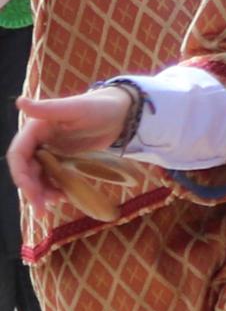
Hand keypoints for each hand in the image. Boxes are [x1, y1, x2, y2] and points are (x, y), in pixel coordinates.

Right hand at [11, 86, 135, 205]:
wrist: (121, 114)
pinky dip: (55, 188)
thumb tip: (19, 101)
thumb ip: (48, 109)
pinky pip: (53, 177)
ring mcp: (50, 151)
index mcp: (35, 128)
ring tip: (56, 203)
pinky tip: (65, 197)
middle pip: (27, 169)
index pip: (18, 153)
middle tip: (41, 209)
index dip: (20, 173)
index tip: (29, 190)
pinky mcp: (63, 160)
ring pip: (38, 176)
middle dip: (31, 189)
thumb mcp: (75, 108)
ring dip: (42, 191)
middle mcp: (39, 141)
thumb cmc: (99, 106)